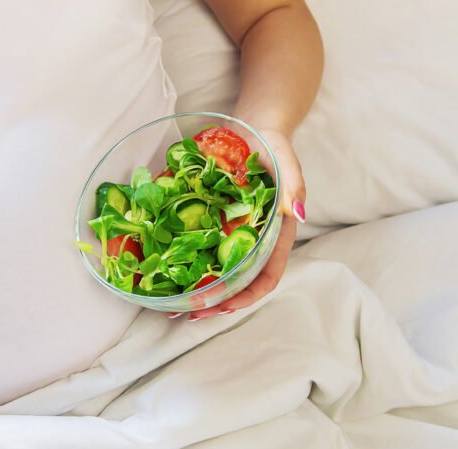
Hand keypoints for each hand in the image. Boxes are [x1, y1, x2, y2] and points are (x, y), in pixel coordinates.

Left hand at [176, 128, 305, 320]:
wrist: (253, 126)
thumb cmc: (273, 145)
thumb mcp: (286, 160)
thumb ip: (294, 184)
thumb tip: (298, 213)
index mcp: (276, 235)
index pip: (267, 277)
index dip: (247, 296)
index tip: (224, 306)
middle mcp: (253, 241)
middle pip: (238, 282)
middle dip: (214, 302)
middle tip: (188, 312)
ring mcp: (231, 233)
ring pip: (215, 270)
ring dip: (195, 289)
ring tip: (170, 302)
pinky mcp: (212, 221)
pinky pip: (197, 245)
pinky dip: (181, 259)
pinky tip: (159, 267)